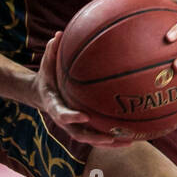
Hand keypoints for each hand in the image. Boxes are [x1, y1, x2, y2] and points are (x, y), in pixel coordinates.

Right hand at [32, 31, 134, 147]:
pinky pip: (98, 135)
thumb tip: (58, 34)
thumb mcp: (46, 64)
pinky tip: (132, 137)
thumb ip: (52, 51)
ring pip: (91, 140)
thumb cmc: (48, 76)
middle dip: (95, 138)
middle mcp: (64, 120)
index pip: (61, 114)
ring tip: (129, 141)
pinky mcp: (83, 128)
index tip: (84, 116)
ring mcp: (74, 126)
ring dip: (109, 143)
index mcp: (54, 105)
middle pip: (79, 134)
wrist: (43, 94)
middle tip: (110, 137)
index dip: (72, 117)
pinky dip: (114, 138)